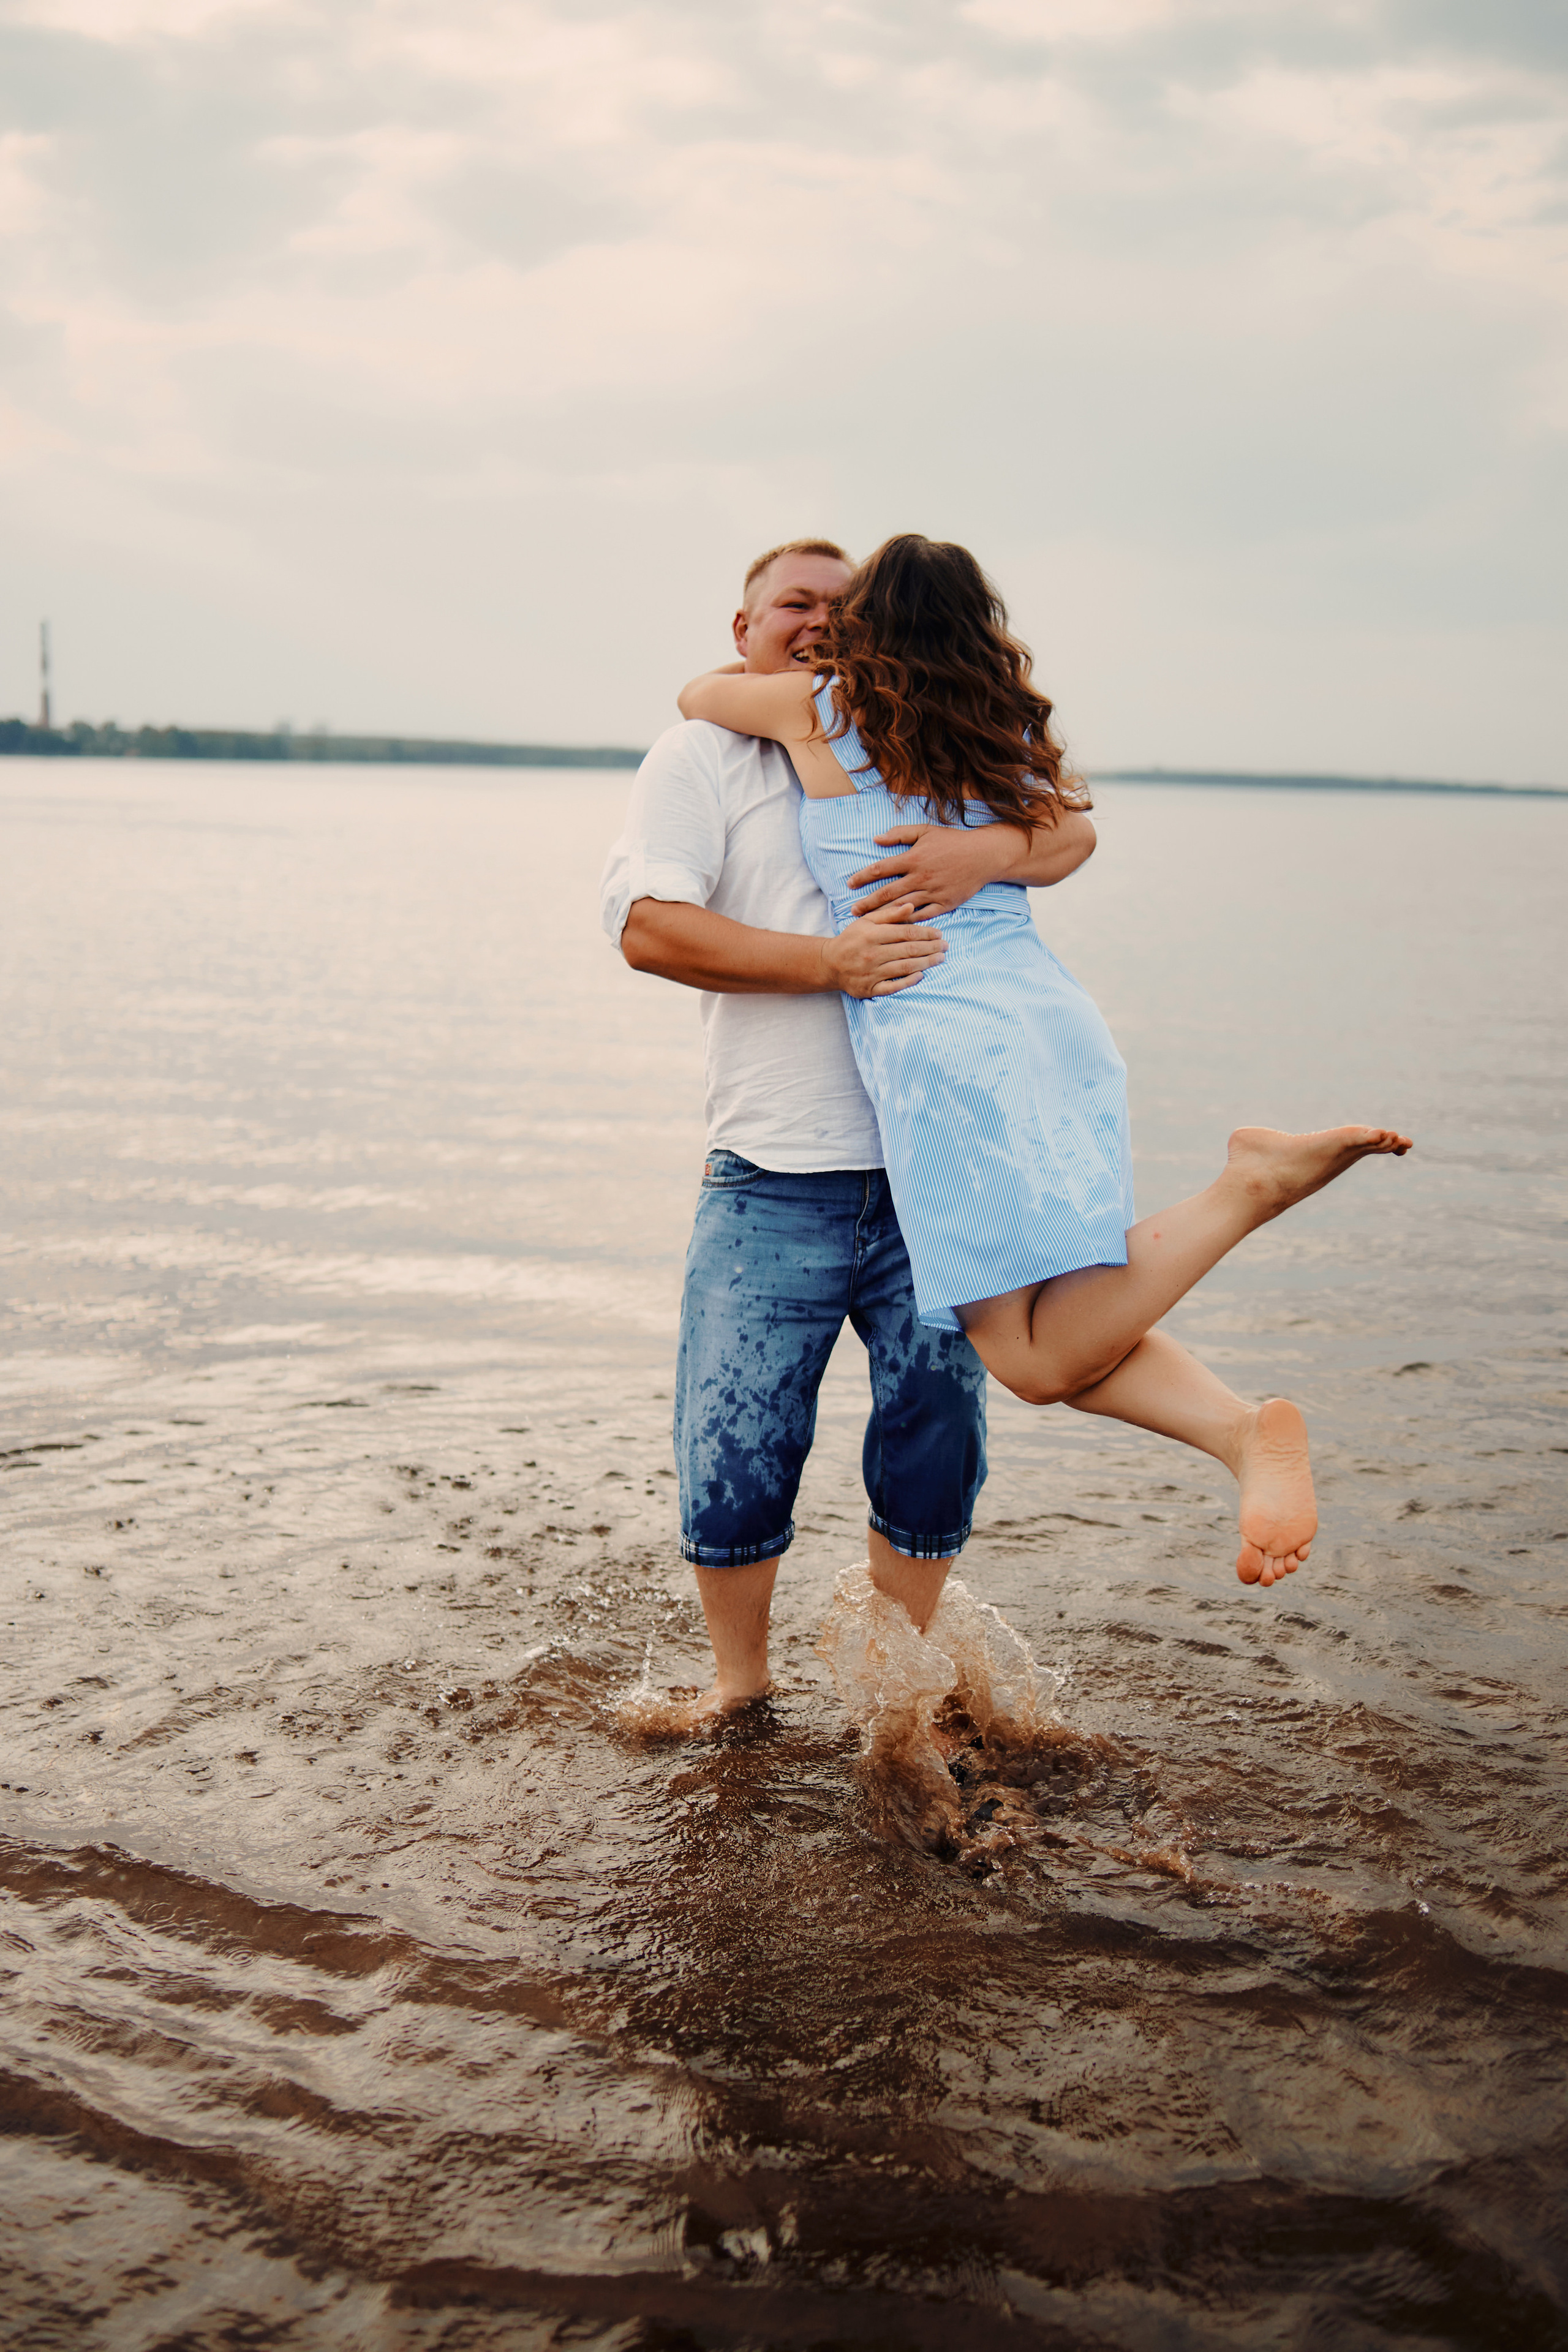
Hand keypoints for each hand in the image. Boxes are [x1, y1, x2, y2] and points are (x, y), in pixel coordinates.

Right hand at [820, 899, 944, 997]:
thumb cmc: (852, 939)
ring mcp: (871, 972)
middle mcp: (872, 953)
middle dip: (930, 948)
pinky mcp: (870, 988)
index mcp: (872, 934)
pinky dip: (908, 982)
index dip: (925, 933)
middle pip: (908, 950)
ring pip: (904, 967)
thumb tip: (911, 906)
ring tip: (940, 959)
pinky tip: (921, 976)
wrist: (830, 964)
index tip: (939, 933)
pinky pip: (893, 987)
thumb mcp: (867, 921)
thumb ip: (889, 914)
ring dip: (926, 963)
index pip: (905, 933)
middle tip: (945, 946)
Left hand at [846, 823, 1025, 917]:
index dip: (862, 877)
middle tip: (853, 911)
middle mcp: (920, 877)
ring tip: (869, 922)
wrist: (984, 855)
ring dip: (883, 915)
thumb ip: (900, 834)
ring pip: (902, 907)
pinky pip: (923, 916)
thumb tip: (876, 839)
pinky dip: (909, 922)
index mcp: (913, 858)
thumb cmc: (953, 841)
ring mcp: (932, 892)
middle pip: (887, 893)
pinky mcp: (945, 903)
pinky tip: (896, 928)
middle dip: (867, 903)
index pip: (880, 869)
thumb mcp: (926, 830)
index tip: (849, 885)